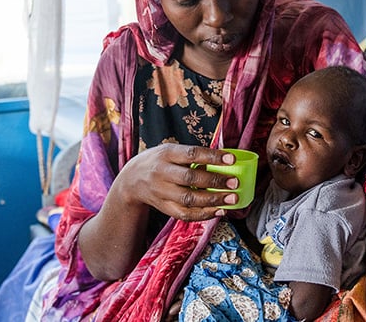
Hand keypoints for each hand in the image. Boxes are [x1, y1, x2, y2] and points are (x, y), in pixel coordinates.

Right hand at [79, 143, 241, 280]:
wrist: (131, 180)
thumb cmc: (160, 161)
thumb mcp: (171, 151)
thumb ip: (193, 155)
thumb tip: (224, 160)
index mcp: (167, 154)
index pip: (191, 154)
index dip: (212, 157)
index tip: (231, 159)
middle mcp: (162, 173)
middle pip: (190, 179)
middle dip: (215, 181)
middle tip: (234, 182)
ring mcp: (161, 192)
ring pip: (188, 199)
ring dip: (213, 200)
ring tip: (232, 199)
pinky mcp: (164, 207)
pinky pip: (185, 214)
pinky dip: (204, 214)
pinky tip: (219, 211)